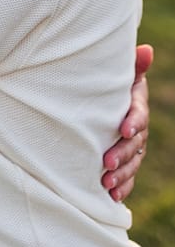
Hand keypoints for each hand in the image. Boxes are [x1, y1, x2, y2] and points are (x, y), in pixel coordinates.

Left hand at [101, 43, 152, 201]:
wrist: (100, 101)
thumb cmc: (108, 84)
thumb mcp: (119, 74)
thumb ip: (133, 66)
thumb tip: (146, 49)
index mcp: (136, 106)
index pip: (139, 115)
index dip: (133, 121)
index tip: (123, 128)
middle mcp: (137, 130)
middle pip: (135, 144)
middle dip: (122, 154)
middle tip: (106, 162)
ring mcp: (133, 148)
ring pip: (132, 164)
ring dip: (121, 175)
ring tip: (106, 183)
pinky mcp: (125, 163)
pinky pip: (128, 178)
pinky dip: (122, 188)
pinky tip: (112, 197)